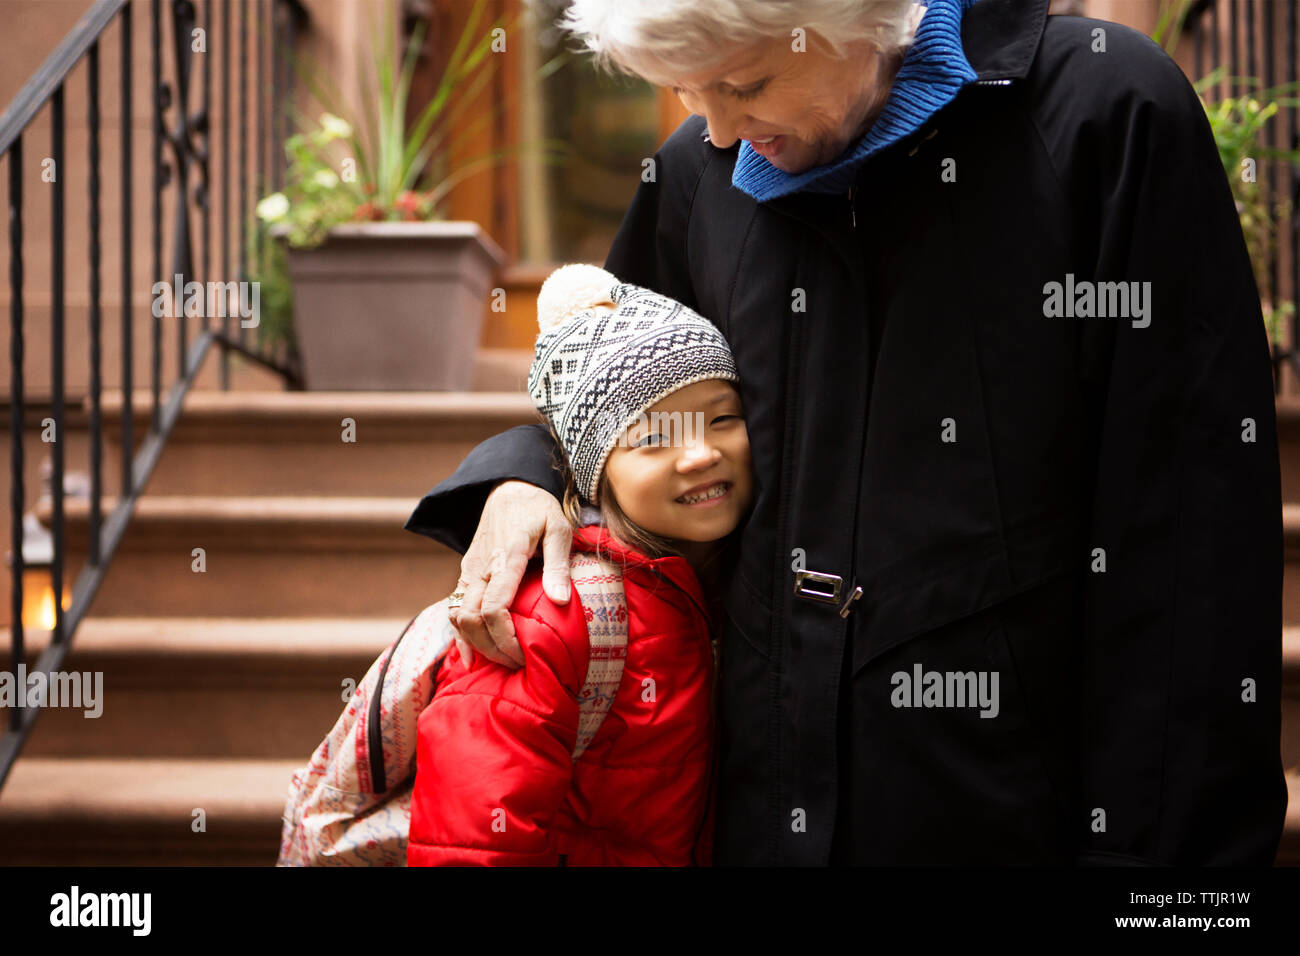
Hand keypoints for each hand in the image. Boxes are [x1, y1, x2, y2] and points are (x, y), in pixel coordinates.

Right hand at [449, 480, 571, 667]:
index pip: (494, 608)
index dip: (506, 638)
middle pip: (471, 619)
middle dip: (492, 648)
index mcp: (506, 557)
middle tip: (518, 664)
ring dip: (476, 644)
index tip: (525, 655)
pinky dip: (460, 635)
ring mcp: (468, 571)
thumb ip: (558, 565)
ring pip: (457, 617)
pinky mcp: (465, 573)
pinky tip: (472, 657)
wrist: (509, 488)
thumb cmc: (539, 509)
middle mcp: (480, 567)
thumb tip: (561, 602)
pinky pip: (453, 609)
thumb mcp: (558, 529)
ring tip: (501, 661)